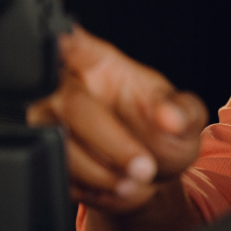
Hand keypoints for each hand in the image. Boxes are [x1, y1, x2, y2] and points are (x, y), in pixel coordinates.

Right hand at [27, 26, 207, 214]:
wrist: (150, 174)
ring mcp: (50, 124)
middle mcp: (67, 89)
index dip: (64, 41)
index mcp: (98, 64)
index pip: (75, 44)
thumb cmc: (163, 133)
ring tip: (136, 180)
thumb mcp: (185, 118)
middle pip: (73, 107)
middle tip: (144, 166)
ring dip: (102, 173)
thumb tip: (170, 116)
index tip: (62, 40)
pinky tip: (118, 187)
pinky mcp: (45, 158)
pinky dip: (93, 190)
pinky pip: (59, 176)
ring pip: (60, 146)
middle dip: (112, 144)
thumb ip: (184, 112)